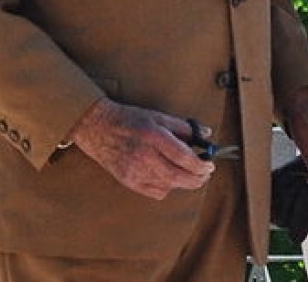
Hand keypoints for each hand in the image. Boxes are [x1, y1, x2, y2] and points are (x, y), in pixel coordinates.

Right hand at [68, 97, 214, 199]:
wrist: (97, 128)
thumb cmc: (129, 119)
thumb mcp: (158, 116)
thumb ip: (184, 127)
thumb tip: (206, 134)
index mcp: (154, 137)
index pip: (184, 158)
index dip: (201, 165)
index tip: (210, 165)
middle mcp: (144, 157)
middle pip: (178, 177)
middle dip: (197, 178)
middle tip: (205, 174)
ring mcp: (134, 172)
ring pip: (169, 186)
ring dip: (184, 183)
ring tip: (191, 175)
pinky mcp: (128, 182)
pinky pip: (155, 192)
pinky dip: (167, 187)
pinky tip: (170, 178)